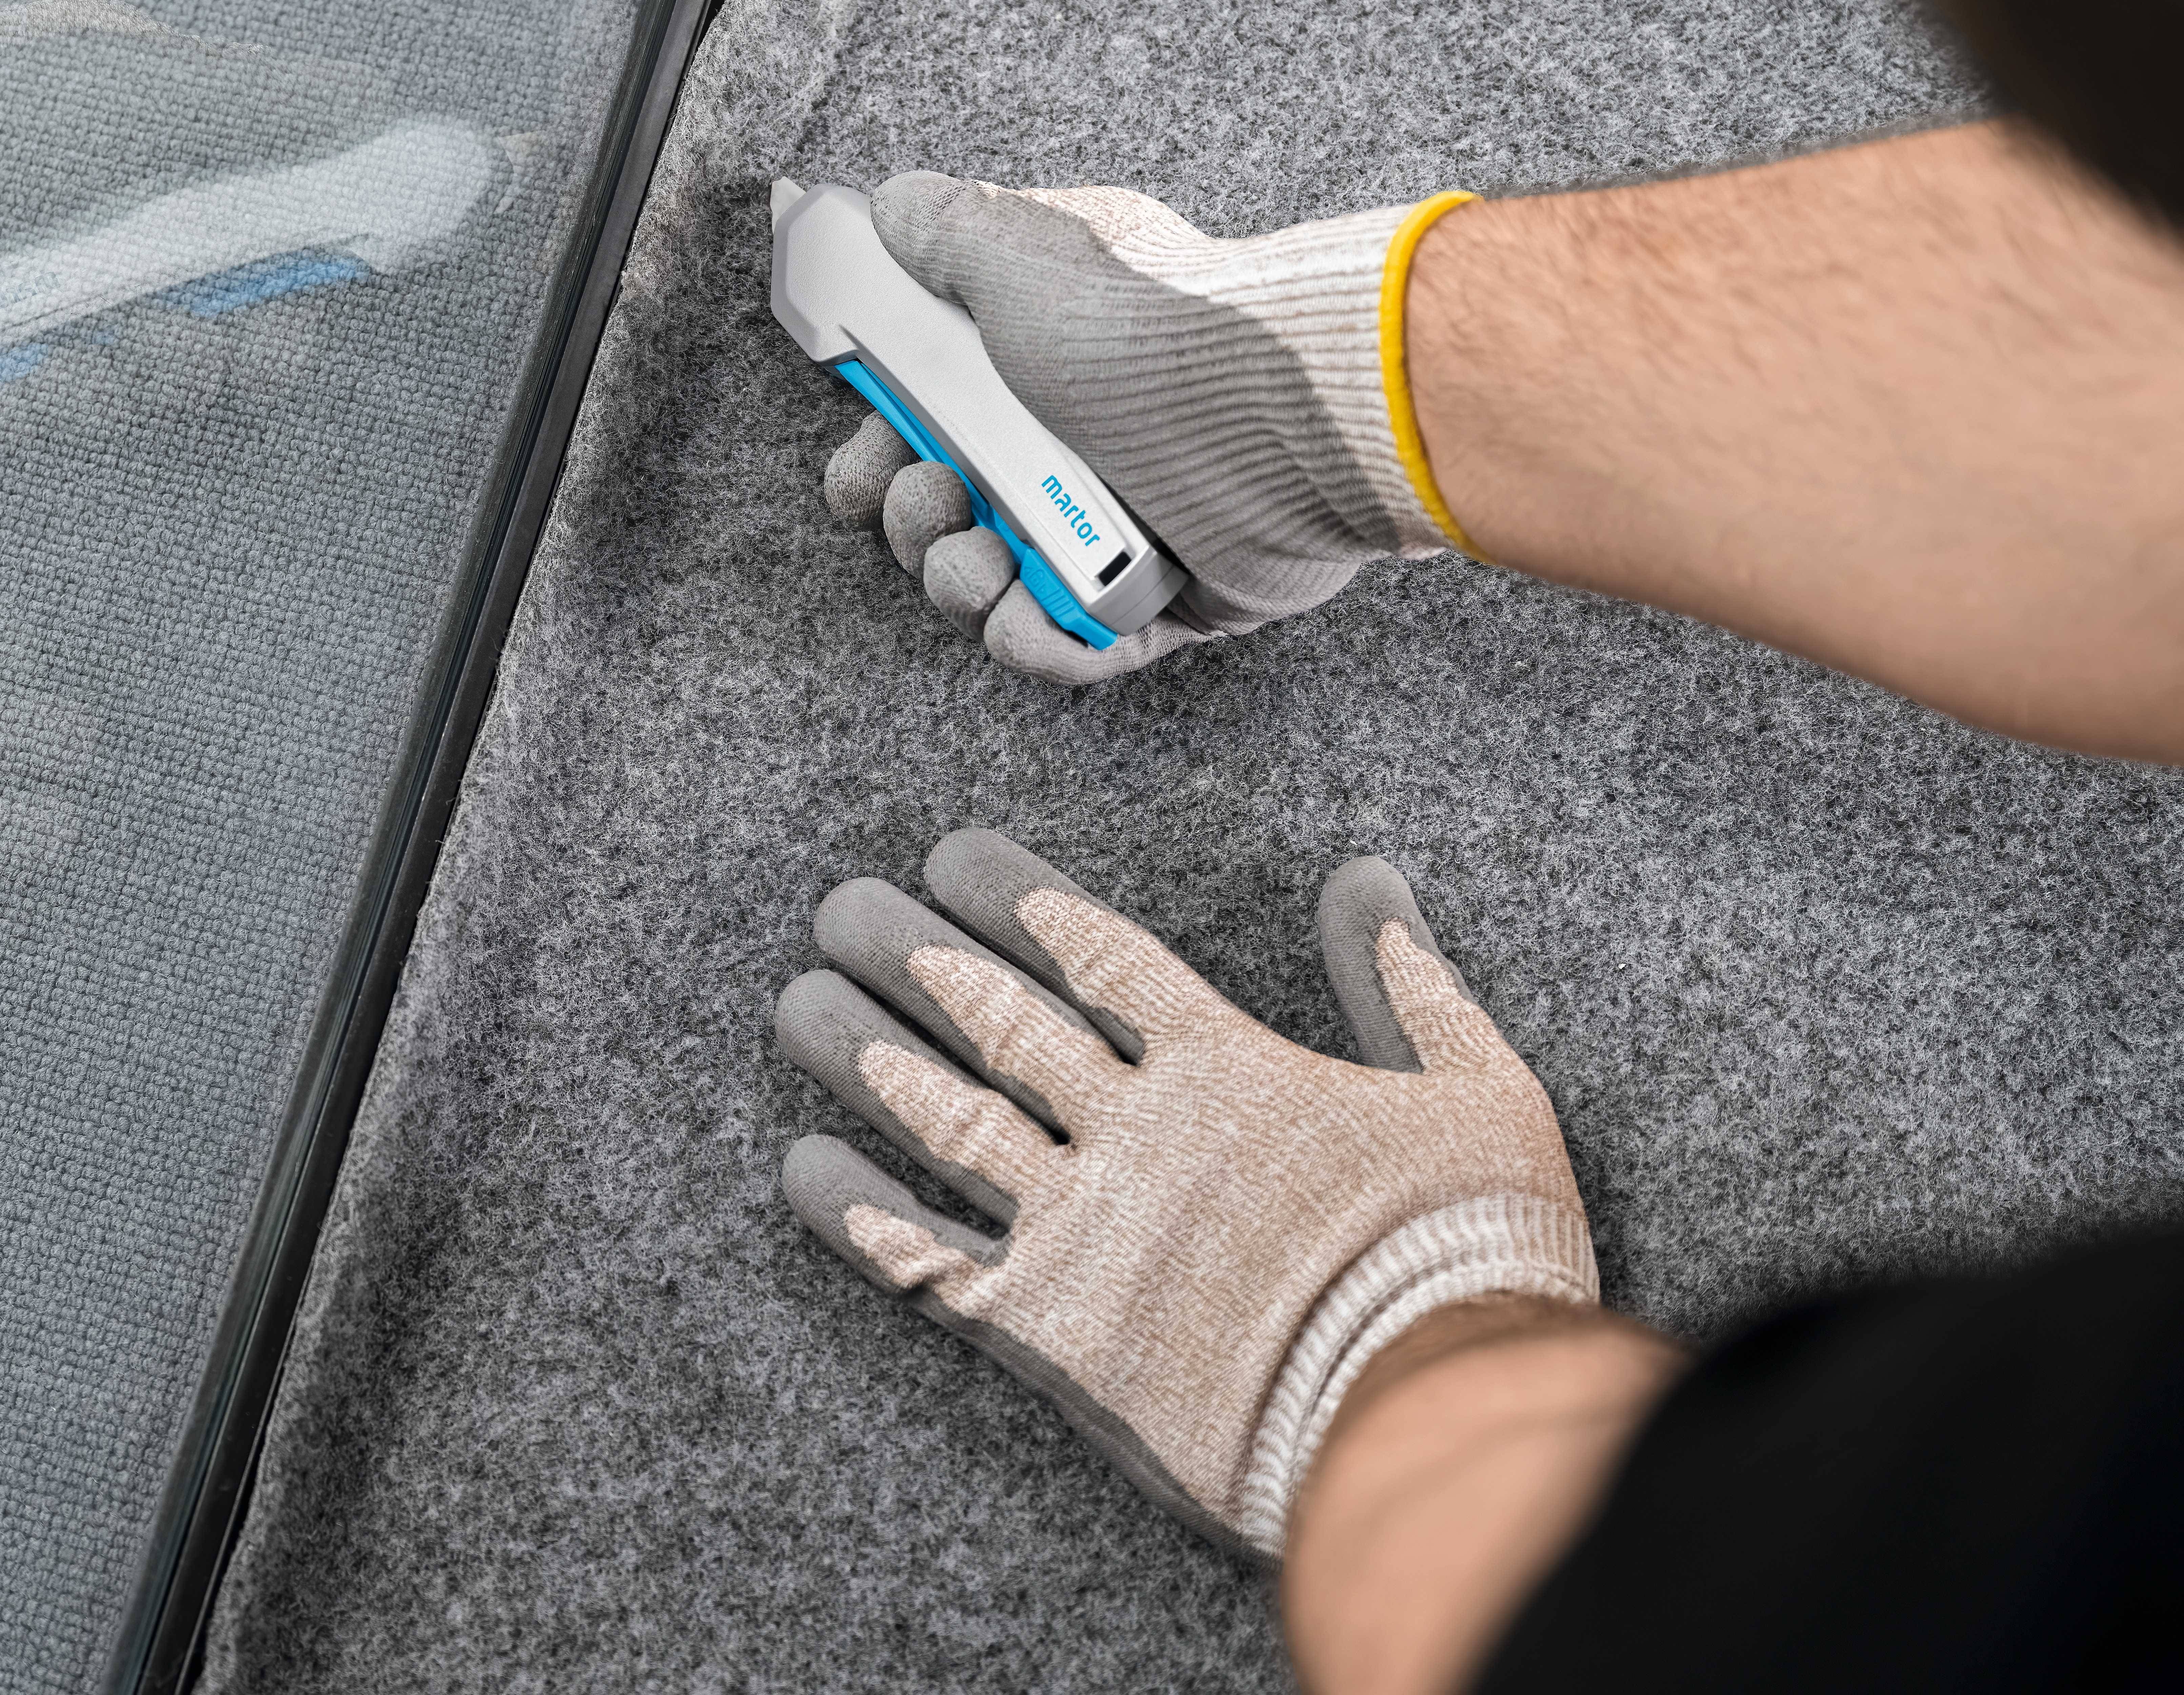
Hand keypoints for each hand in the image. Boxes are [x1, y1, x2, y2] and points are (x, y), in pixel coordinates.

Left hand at [773, 829, 1594, 1554]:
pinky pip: (930, 1262)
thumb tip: (1373, 884)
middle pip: (1000, 1019)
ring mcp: (1088, 1234)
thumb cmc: (1477, 1260)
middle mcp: (1138, 1136)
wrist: (1435, 1422)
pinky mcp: (1055, 1335)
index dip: (1016, 898)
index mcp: (1230, 1070)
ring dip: (864, 1058)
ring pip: (949, 1120)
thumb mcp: (1482, 1096)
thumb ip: (1418, 987)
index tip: (945, 858)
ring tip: (798, 1004)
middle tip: (839, 910)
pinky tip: (801, 1168)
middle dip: (911, 956)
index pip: (1097, 954)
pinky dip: (860, 1215)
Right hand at [822, 172, 1476, 681]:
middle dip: (910, 516)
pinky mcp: (1161, 604)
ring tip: (983, 556)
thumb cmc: (1146, 328)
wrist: (1269, 414)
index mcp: (1032, 370)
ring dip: (956, 580)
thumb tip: (892, 208)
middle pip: (943, 513)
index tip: (871, 444)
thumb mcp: (1022, 254)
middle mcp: (1070, 447)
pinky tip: (1017, 613)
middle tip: (936, 493)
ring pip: (992, 587)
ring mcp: (1116, 530)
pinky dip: (1031, 639)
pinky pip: (1070, 647)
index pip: (923, 422)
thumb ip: (944, 230)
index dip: (875, 444)